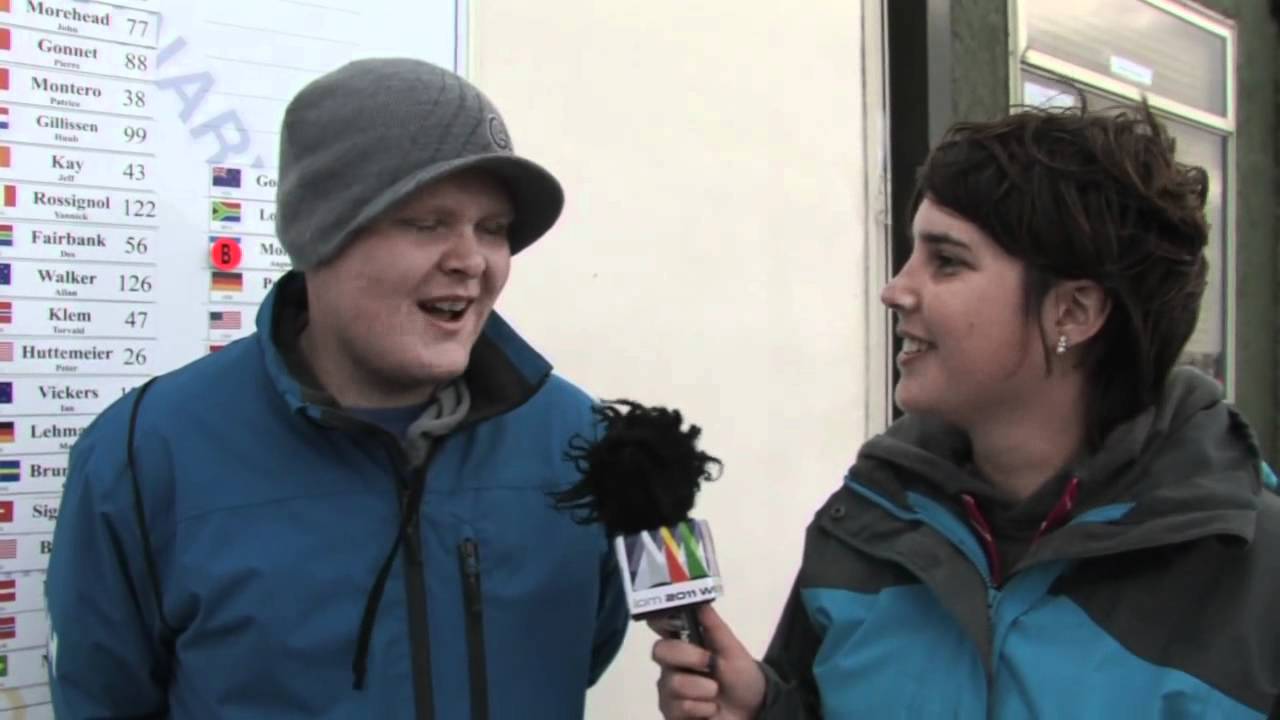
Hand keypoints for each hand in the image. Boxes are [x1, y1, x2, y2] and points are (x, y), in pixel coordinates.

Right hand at [650, 604, 765, 718]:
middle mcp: (671, 664)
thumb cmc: (740, 677)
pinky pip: (678, 708)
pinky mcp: (671, 713)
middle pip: (659, 650)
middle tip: (709, 662)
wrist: (752, 710)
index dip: (659, 619)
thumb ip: (713, 626)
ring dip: (702, 688)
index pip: (661, 625)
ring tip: (716, 693)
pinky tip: (710, 709)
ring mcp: (669, 690)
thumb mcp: (732, 649)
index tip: (665, 619)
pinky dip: (701, 708)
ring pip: (672, 683)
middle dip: (687, 655)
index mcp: (684, 643)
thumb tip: (698, 600)